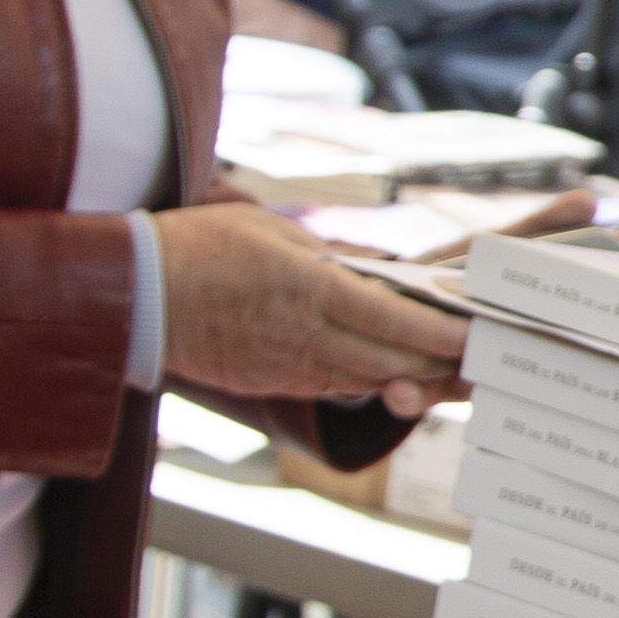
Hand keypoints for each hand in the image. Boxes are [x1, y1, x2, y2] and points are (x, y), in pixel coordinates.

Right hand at [153, 198, 470, 408]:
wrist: (131, 295)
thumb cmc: (198, 247)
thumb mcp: (270, 232)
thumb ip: (327, 257)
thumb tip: (374, 273)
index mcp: (308, 288)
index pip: (391, 319)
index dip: (440, 334)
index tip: (478, 336)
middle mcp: (304, 334)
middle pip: (391, 360)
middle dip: (441, 364)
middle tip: (487, 361)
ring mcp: (288, 366)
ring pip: (368, 380)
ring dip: (413, 379)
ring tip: (457, 374)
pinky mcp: (273, 383)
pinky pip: (334, 386)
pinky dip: (370, 382)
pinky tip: (397, 377)